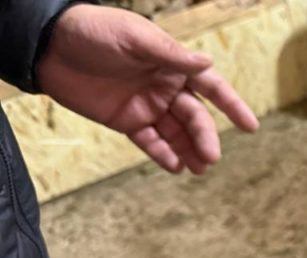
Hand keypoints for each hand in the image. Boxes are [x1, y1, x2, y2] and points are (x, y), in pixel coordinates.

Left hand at [37, 4, 258, 174]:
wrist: (49, 47)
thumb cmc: (95, 32)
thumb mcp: (135, 38)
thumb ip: (172, 55)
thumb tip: (208, 63)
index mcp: (173, 65)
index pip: (210, 87)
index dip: (232, 105)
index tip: (249, 126)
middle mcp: (165, 87)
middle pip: (194, 116)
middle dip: (205, 137)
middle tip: (212, 156)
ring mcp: (147, 106)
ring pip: (176, 133)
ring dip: (189, 150)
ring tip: (200, 169)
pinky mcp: (127, 121)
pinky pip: (150, 141)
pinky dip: (162, 154)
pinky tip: (174, 166)